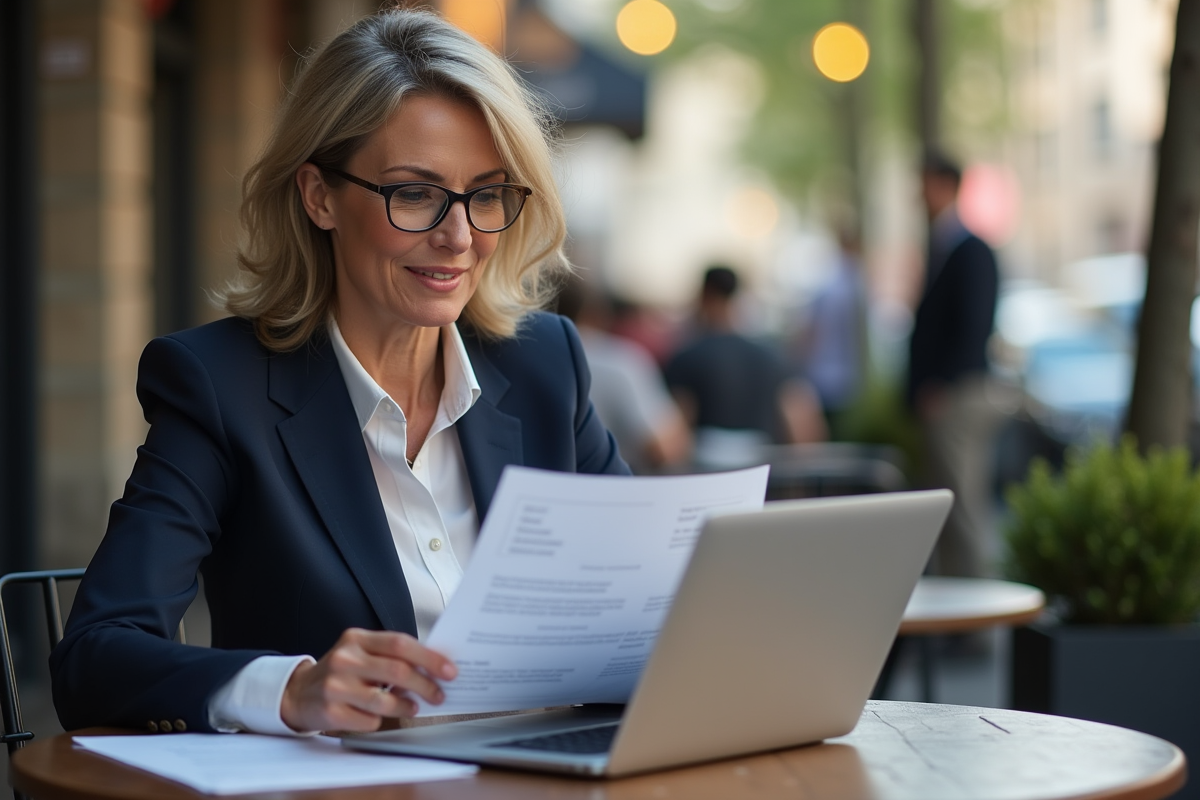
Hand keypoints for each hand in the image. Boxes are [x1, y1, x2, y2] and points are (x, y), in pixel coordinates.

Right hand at [280, 628, 456, 732]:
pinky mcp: (330, 711)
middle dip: (425, 685)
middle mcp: (345, 658)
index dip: (429, 658)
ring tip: (414, 707)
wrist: (298, 693)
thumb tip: (433, 667)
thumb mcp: (360, 653)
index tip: (449, 670)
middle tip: (439, 695)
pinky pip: (368, 720)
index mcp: (357, 639)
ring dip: (406, 706)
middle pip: (397, 671)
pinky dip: (380, 721)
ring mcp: (335, 685)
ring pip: (384, 699)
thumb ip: (391, 656)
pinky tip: (378, 716)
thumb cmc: (341, 672)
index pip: (400, 644)